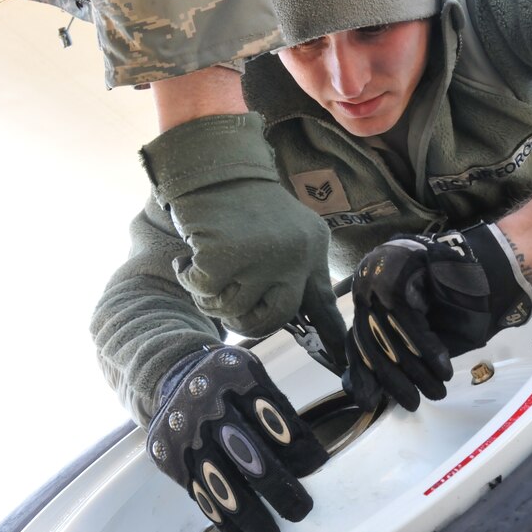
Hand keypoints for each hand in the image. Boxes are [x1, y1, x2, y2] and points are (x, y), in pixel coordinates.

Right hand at [140, 114, 346, 361]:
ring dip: (213, 294)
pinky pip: (205, 292)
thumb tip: (305, 320)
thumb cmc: (248, 202)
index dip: (331, 339)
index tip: (341, 366)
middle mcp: (293, 256)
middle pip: (272, 319)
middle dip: (246, 319)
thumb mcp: (290, 232)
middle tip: (229, 299)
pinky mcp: (224, 256)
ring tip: (209, 266)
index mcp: (311, 250)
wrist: (216, 165)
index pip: (323, 304)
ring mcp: (260, 257)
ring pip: (234, 309)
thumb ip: (297, 271)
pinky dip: (191, 278)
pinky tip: (191, 257)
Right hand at [147, 346, 326, 531]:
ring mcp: (188, 434)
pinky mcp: (173, 458)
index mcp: (237, 377)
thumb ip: (276, 410)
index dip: (298, 444)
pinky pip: (200, 494)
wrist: (175, 376)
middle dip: (277, 487)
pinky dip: (221, 520)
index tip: (318, 465)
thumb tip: (308, 461)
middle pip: (248, 452)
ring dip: (249, 517)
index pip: (275, 415)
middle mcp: (209, 405)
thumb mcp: (254, 376)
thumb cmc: (229, 382)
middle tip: (300, 510)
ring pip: (221, 482)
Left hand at [343, 224, 531, 410]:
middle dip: (395, 378)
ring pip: (390, 334)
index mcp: (367, 299)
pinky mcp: (400, 274)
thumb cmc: (451, 301)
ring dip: (416, 368)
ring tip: (437, 389)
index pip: (356, 343)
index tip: (368, 402)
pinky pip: (408, 320)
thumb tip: (372, 391)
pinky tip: (441, 368)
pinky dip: (427, 348)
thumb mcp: (420, 333)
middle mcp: (367, 286)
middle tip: (414, 403)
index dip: (362, 374)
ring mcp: (381, 277)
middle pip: (372, 342)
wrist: (483, 262)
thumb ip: (397, 355)